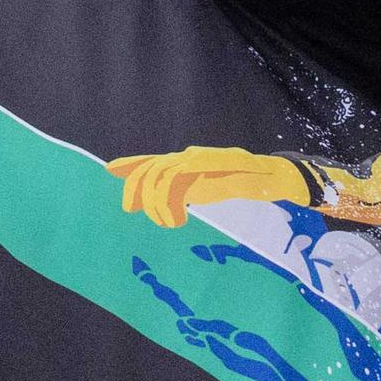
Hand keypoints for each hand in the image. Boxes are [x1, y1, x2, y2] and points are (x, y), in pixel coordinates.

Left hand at [105, 146, 309, 226]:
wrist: (271, 178)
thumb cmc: (237, 185)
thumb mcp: (202, 189)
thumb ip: (178, 191)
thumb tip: (149, 203)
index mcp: (187, 161)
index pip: (153, 159)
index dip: (131, 163)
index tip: (109, 169)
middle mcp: (190, 157)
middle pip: (152, 167)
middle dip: (136, 188)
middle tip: (130, 209)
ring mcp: (200, 163)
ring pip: (163, 176)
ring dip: (157, 202)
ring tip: (165, 222)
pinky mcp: (210, 174)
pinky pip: (180, 186)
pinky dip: (173, 205)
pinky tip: (179, 221)